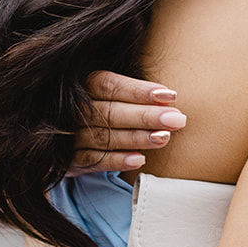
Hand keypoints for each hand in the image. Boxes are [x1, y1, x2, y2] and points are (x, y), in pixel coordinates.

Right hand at [69, 71, 186, 174]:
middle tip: (177, 119)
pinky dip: (117, 161)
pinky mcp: (70, 160)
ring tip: (164, 138)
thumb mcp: (114, 92)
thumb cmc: (105, 107)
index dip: (140, 91)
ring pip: (104, 137)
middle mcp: (73, 110)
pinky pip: (93, 161)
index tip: (171, 95)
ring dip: (136, 138)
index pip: (110, 86)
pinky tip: (140, 159)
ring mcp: (70, 136)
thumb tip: (169, 98)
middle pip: (110, 112)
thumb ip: (135, 93)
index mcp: (83, 85)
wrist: (72, 135)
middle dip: (145, 116)